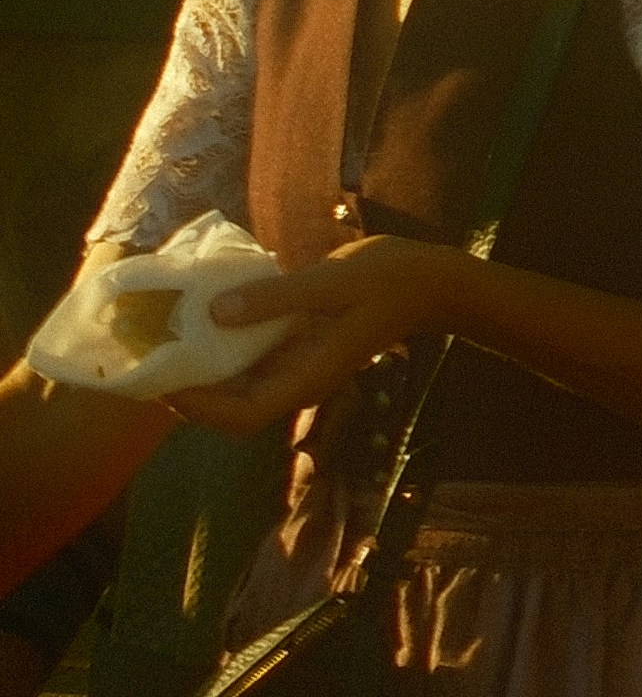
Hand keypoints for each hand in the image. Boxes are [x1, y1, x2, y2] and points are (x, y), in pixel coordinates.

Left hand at [190, 230, 481, 428]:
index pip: (242, 416)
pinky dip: (225, 348)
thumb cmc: (391, 280)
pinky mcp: (299, 349)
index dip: (199, 408)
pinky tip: (207, 318)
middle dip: (190, 394)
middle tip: (154, 361)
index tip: (166, 381)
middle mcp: (298, 381)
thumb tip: (213, 312)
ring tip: (170, 341)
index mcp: (309, 376)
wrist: (432, 282)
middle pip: (232, 410)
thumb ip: (276, 298)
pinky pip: (252, 361)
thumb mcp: (334, 281)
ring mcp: (299, 367)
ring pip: (238, 388)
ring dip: (203, 373)